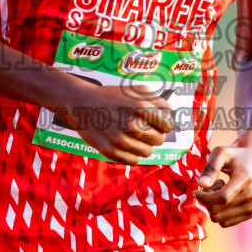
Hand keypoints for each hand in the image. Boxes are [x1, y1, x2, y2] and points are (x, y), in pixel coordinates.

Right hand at [56, 80, 174, 165]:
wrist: (82, 103)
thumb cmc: (112, 96)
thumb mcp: (136, 90)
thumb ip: (158, 101)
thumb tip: (170, 115)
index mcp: (141, 107)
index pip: (167, 125)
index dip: (164, 125)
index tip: (157, 124)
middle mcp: (132, 125)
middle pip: (159, 140)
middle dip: (155, 135)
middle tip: (144, 129)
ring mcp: (120, 139)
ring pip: (147, 152)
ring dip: (144, 145)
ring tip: (135, 137)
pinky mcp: (110, 151)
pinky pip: (133, 160)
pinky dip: (132, 155)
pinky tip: (126, 144)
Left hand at [195, 136, 251, 226]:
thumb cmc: (234, 155)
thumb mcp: (220, 153)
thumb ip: (210, 168)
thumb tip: (201, 185)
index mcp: (245, 178)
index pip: (222, 198)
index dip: (204, 198)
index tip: (195, 192)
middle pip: (218, 211)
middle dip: (208, 201)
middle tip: (212, 186)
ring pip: (221, 220)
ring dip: (214, 207)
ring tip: (221, 190)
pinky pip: (226, 223)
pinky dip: (221, 212)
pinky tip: (227, 198)